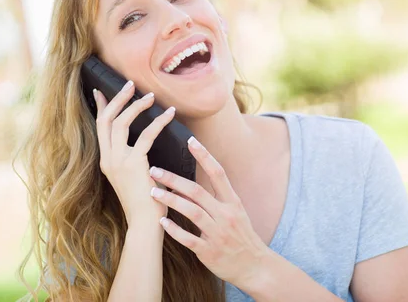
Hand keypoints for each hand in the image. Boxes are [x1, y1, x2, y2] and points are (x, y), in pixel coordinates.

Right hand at [93, 80, 174, 227]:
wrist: (145, 223)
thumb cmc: (146, 200)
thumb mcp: (132, 176)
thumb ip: (132, 159)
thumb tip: (141, 143)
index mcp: (106, 161)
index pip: (99, 127)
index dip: (101, 107)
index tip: (100, 91)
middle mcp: (108, 158)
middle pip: (107, 120)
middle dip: (117, 99)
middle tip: (130, 84)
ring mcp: (118, 161)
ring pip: (122, 123)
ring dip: (136, 105)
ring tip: (151, 95)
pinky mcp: (134, 164)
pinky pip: (145, 135)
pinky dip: (158, 122)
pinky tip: (169, 114)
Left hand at [148, 137, 270, 287]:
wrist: (255, 267)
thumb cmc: (242, 237)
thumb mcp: (237, 213)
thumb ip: (218, 199)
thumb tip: (193, 183)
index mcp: (233, 203)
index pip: (218, 173)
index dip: (204, 156)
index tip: (190, 140)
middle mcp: (226, 215)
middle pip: (197, 191)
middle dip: (174, 179)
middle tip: (154, 170)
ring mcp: (218, 233)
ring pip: (191, 212)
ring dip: (170, 201)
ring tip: (153, 192)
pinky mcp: (209, 251)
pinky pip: (188, 239)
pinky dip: (174, 230)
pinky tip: (161, 222)